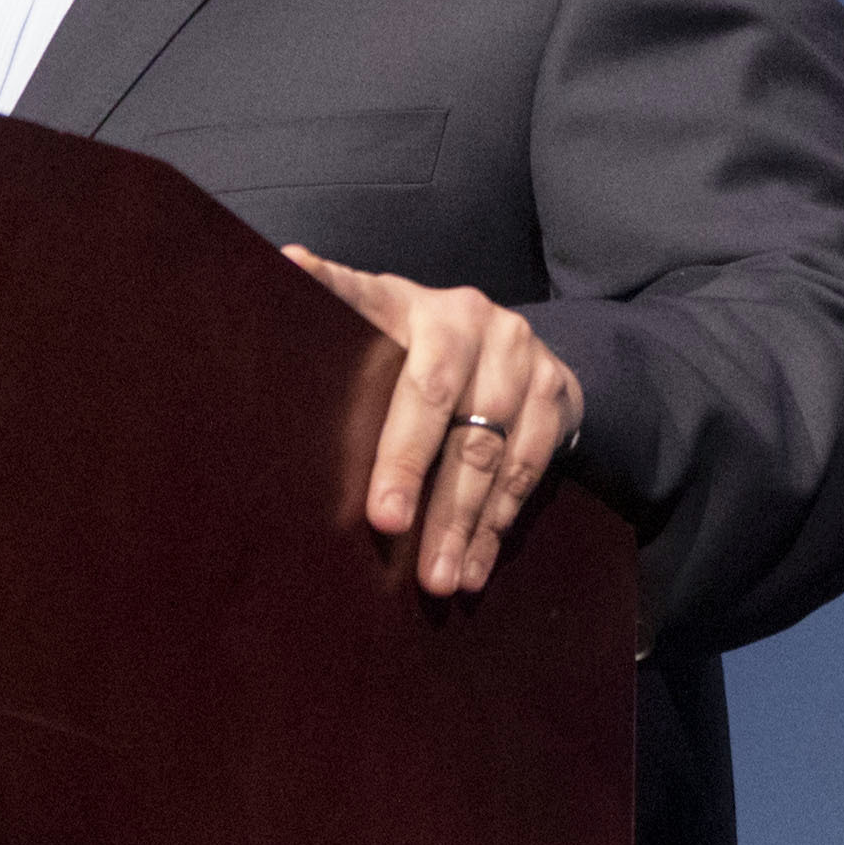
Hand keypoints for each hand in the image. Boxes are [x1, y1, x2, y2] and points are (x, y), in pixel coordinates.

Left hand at [281, 248, 581, 596]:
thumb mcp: (376, 328)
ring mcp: (522, 355)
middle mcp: (470, 319)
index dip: (333, 300)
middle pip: (438, 398)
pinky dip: (496, 525)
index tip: (298, 284)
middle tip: (388, 525)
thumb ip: (338, 314)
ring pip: (487, 447)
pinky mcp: (558, 393)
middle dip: (410, 466)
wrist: (515, 348)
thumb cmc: (417, 351)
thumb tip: (284, 266)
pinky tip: (472, 565)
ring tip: (436, 578)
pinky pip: (528, 470)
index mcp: (409, 301)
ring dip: (460, 520)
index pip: (364, 300)